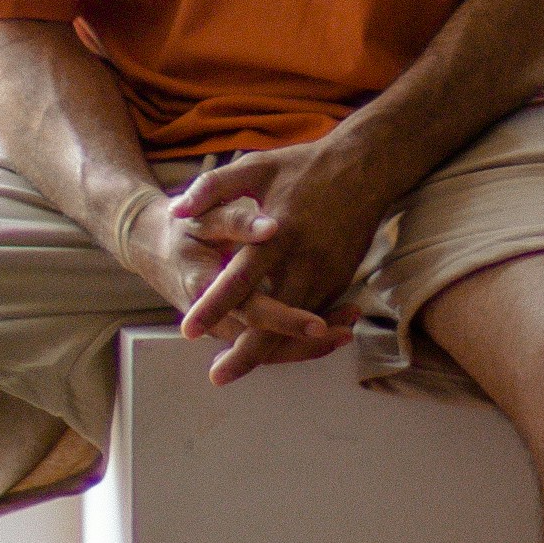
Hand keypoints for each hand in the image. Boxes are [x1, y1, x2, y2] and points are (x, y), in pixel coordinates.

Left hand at [164, 138, 385, 384]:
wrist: (366, 167)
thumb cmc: (303, 166)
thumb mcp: (254, 167)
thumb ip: (213, 188)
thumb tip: (177, 210)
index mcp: (277, 234)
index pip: (240, 279)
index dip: (213, 306)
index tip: (187, 330)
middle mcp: (304, 260)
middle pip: (273, 318)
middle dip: (246, 352)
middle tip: (217, 376)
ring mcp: (327, 273)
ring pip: (296, 325)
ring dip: (269, 349)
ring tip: (234, 367)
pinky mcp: (340, 279)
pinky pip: (313, 312)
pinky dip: (292, 334)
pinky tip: (268, 347)